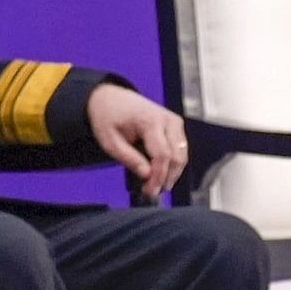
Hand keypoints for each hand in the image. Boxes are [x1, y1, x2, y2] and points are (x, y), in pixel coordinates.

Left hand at [86, 82, 188, 200]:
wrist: (110, 98)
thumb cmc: (108, 118)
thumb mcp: (110, 141)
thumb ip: (129, 158)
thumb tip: (147, 175)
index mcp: (150, 121)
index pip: (162, 155)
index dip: (158, 177)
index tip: (150, 191)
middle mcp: (167, 119)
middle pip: (177, 157)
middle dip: (167, 178)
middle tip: (152, 191)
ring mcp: (174, 121)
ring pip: (182, 155)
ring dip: (172, 173)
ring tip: (155, 184)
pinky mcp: (175, 124)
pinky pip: (181, 149)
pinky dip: (173, 163)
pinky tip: (160, 173)